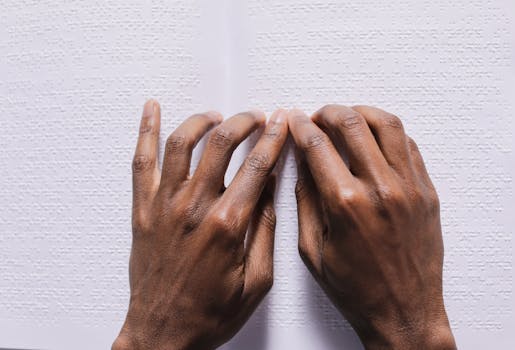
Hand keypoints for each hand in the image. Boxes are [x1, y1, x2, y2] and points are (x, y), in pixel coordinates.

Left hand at [112, 101, 287, 349]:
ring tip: (217, 116)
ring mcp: (164, 206)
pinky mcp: (143, 210)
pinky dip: (145, 131)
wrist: (163, 334)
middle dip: (244, 122)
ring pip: (182, 144)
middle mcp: (193, 208)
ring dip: (203, 121)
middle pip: (221, 145)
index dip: (274, 139)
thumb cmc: (209, 313)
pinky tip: (151, 110)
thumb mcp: (257, 280)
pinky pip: (141, 161)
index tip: (282, 122)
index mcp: (227, 225)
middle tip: (257, 117)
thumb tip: (270, 190)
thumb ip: (265, 230)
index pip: (257, 166)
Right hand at [289, 105, 455, 349]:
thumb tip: (301, 163)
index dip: (300, 126)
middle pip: (352, 124)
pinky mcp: (427, 193)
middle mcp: (380, 189)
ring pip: (387, 125)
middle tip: (317, 116)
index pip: (317, 145)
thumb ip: (305, 200)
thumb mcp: (313, 249)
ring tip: (346, 118)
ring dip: (361, 113)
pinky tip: (374, 138)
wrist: (404, 312)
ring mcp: (409, 188)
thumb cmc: (356, 289)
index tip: (293, 118)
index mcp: (346, 204)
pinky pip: (409, 146)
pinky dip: (389, 132)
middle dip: (328, 112)